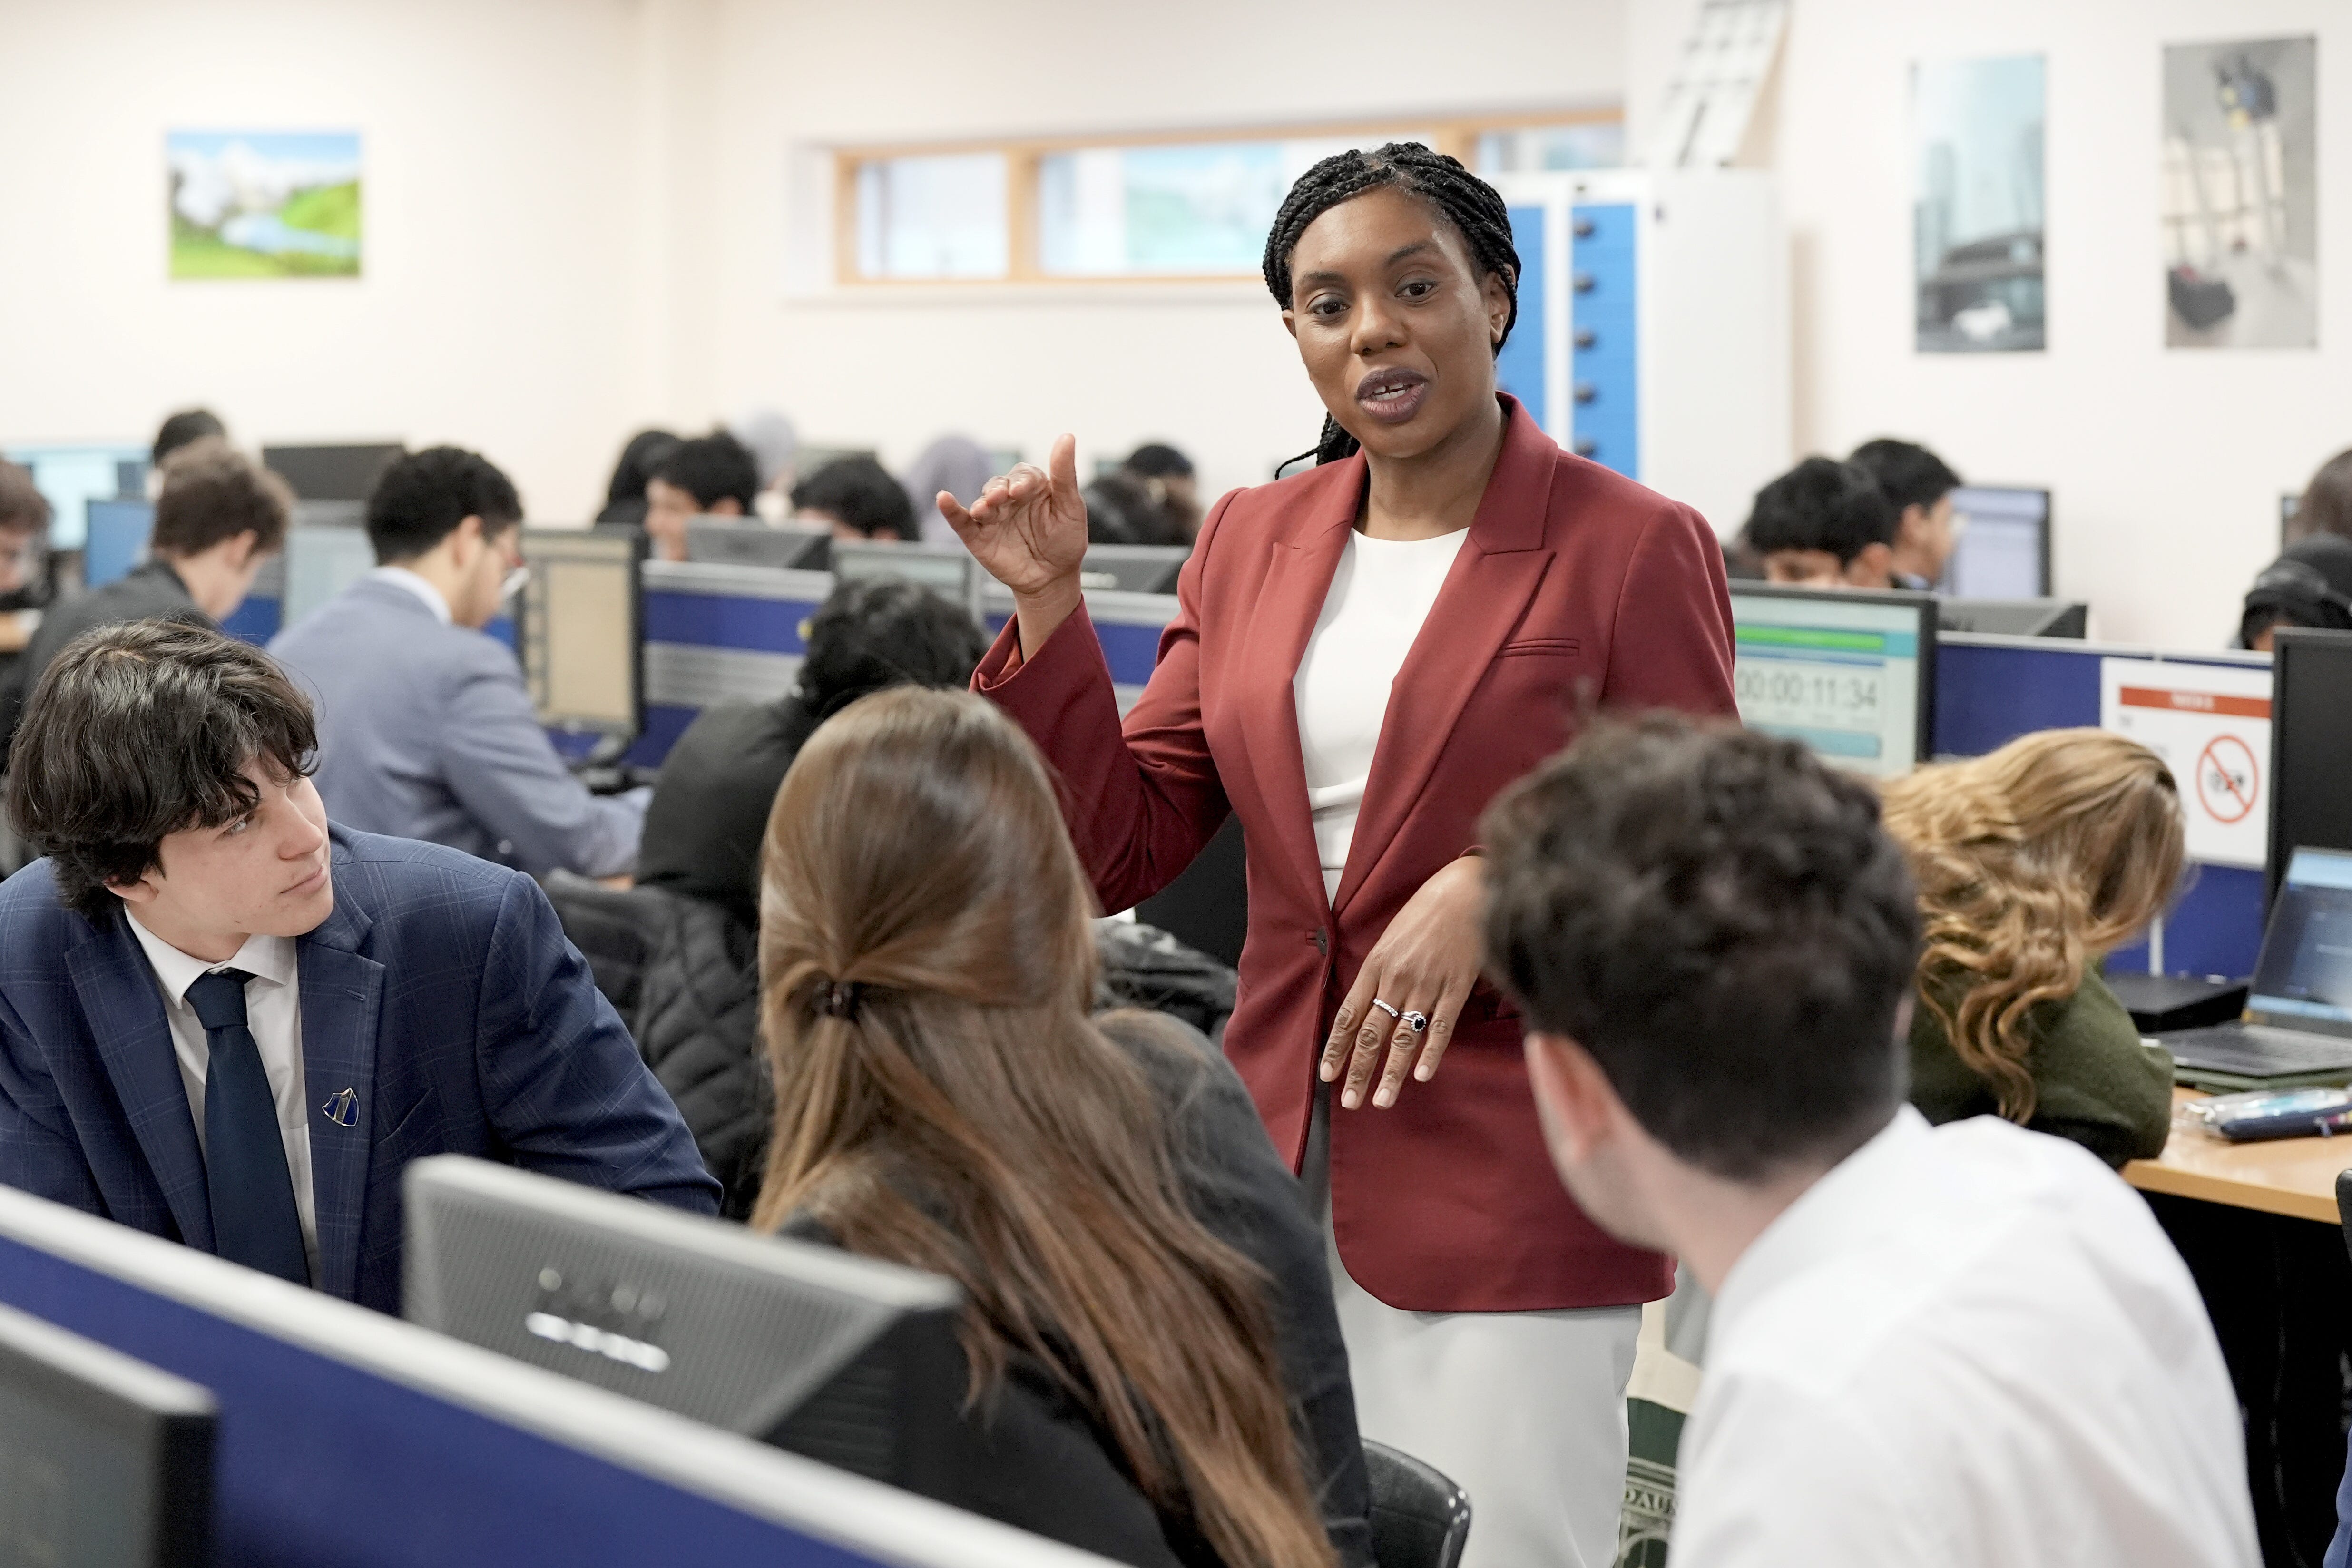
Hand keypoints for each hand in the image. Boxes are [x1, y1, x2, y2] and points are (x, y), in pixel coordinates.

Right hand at [941, 434, 1088, 655]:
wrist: (1054, 578)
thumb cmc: (1066, 541)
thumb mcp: (1071, 507)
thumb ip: (1065, 474)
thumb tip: (1067, 436)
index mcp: (1032, 487)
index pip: (1023, 474)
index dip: (1022, 480)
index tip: (1023, 490)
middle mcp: (1009, 498)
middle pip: (998, 484)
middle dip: (999, 488)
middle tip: (1003, 497)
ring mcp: (992, 517)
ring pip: (982, 501)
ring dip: (983, 502)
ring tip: (985, 508)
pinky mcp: (978, 536)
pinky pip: (961, 520)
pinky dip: (950, 510)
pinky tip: (943, 499)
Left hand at [1322, 856, 1484, 1109]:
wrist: (1464, 890)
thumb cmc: (1427, 911)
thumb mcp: (1392, 938)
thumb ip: (1381, 973)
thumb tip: (1370, 1006)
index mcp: (1375, 966)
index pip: (1348, 1015)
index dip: (1336, 1048)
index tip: (1326, 1075)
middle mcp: (1396, 979)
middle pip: (1371, 1034)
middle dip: (1358, 1071)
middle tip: (1349, 1102)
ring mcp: (1426, 985)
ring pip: (1403, 1038)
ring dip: (1391, 1073)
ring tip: (1381, 1101)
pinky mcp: (1456, 987)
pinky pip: (1440, 1027)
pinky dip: (1431, 1053)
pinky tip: (1423, 1076)